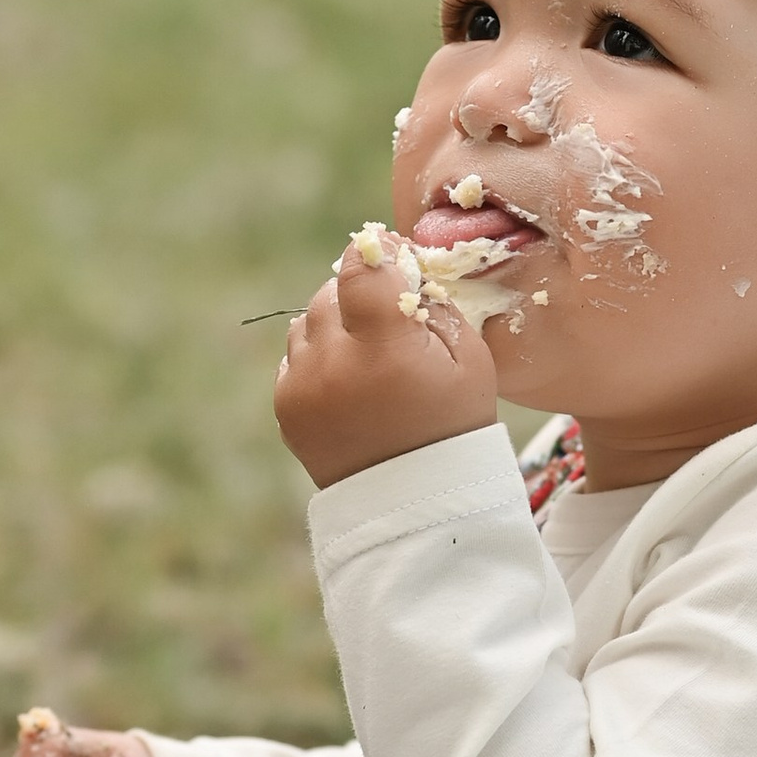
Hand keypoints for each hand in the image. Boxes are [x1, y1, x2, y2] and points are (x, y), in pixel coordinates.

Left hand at [274, 240, 498, 488]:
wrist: (415, 503)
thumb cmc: (453, 424)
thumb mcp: (470, 358)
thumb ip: (435, 301)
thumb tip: (400, 265)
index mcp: (384, 346)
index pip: (359, 266)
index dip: (375, 253)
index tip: (391, 258)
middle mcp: (333, 361)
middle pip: (331, 291)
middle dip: (358, 294)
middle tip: (388, 320)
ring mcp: (302, 386)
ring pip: (307, 321)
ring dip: (334, 326)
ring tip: (368, 356)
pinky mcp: (285, 407)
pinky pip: (295, 357)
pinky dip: (318, 359)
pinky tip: (350, 384)